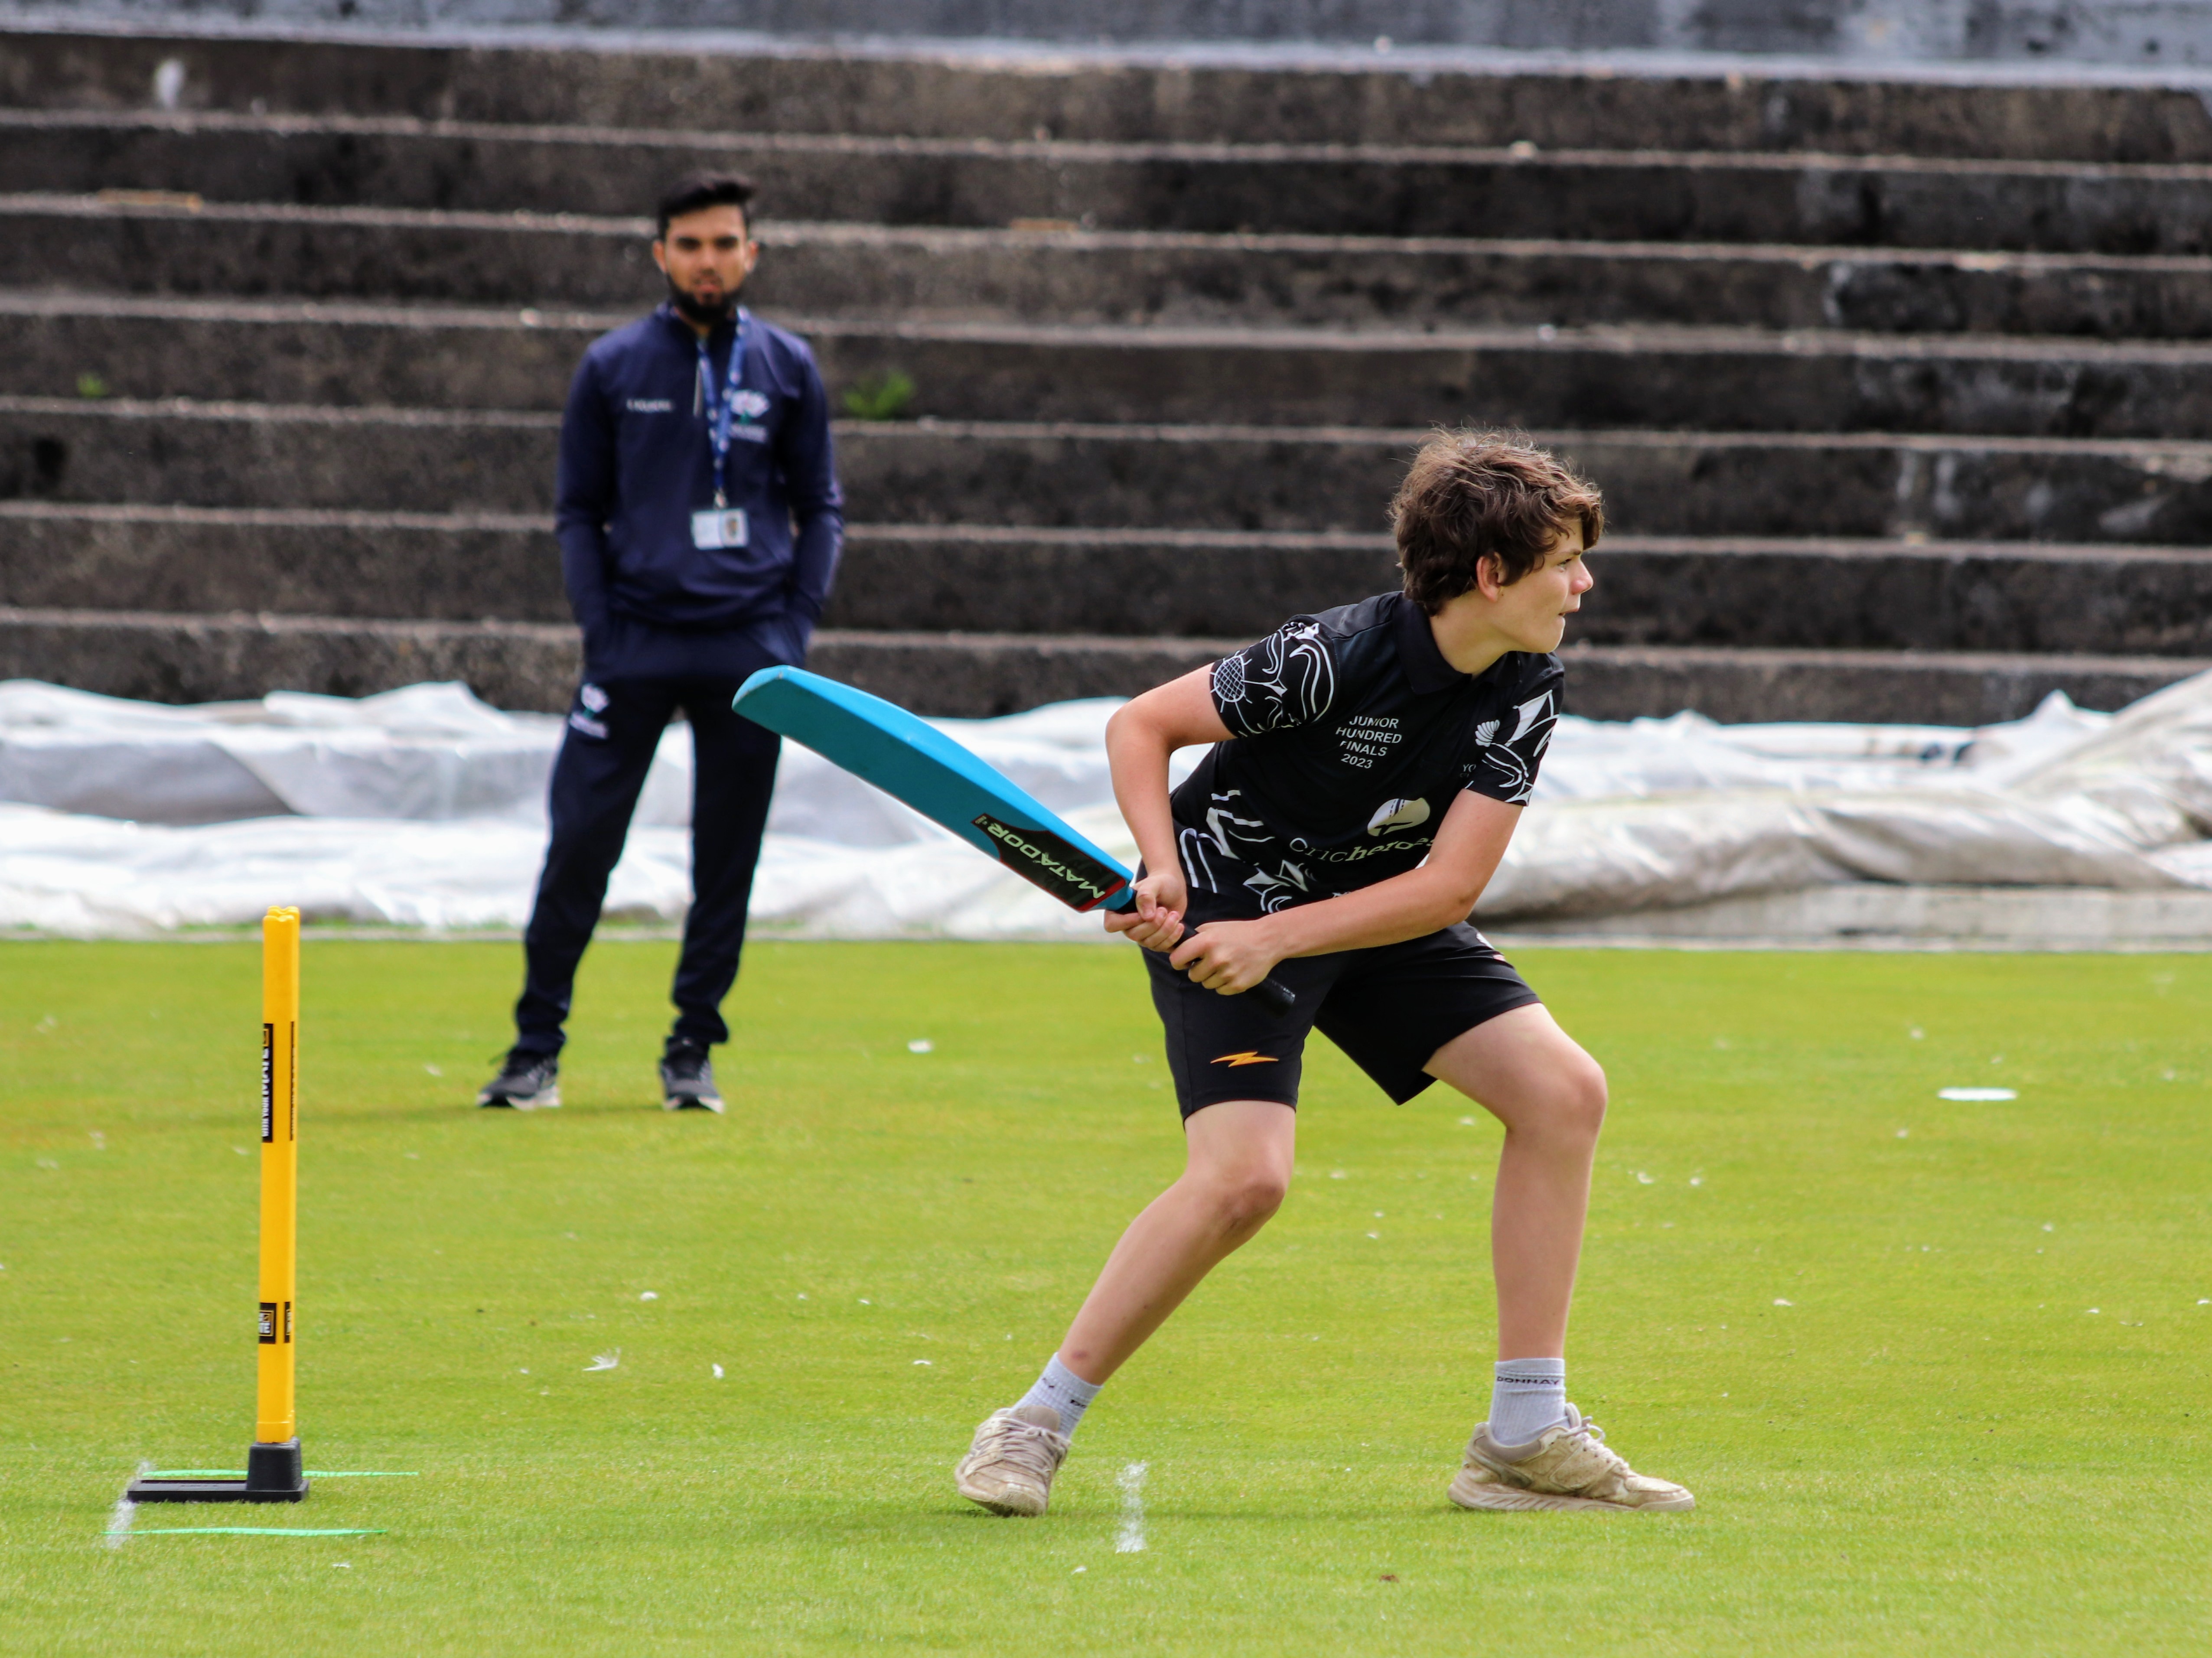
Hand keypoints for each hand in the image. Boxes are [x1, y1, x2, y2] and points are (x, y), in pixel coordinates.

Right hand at [1103, 869, 1186, 951]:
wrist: (1174, 888)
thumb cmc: (1160, 883)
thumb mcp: (1153, 884)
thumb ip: (1146, 896)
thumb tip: (1146, 917)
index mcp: (1120, 910)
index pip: (1112, 924)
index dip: (1127, 922)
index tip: (1143, 915)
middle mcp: (1128, 925)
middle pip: (1134, 935)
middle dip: (1153, 924)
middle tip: (1164, 910)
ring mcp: (1142, 934)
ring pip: (1149, 943)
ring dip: (1165, 930)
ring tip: (1174, 914)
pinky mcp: (1156, 940)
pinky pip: (1161, 947)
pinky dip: (1172, 937)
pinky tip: (1179, 925)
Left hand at [1167, 917, 1283, 995]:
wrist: (1267, 940)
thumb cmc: (1238, 933)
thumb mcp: (1213, 927)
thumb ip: (1195, 937)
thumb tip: (1175, 948)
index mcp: (1206, 942)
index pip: (1178, 959)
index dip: (1179, 961)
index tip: (1184, 962)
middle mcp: (1216, 958)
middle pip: (1192, 976)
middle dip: (1198, 970)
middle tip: (1210, 962)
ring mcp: (1227, 973)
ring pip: (1206, 984)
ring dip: (1212, 977)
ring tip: (1225, 965)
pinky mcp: (1238, 985)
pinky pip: (1221, 990)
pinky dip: (1224, 984)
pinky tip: (1233, 972)